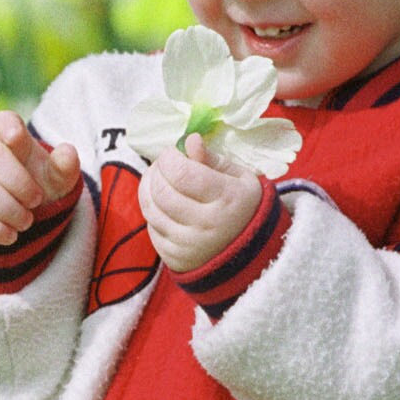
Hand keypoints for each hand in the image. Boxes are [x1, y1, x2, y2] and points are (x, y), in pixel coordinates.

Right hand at [0, 110, 80, 243]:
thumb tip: (68, 152)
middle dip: (19, 184)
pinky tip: (10, 235)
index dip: (8, 126)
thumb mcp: (55, 179)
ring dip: (9, 211)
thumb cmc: (37, 187)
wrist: (14, 216)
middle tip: (36, 202)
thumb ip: (64, 167)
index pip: (4, 121)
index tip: (15, 136)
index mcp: (10, 138)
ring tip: (26, 222)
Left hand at [138, 134, 261, 272]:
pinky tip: (165, 204)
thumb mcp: (239, 178)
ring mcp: (188, 245)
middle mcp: (206, 225)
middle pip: (161, 190)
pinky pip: (151, 227)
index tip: (174, 153)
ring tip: (161, 179)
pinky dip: (154, 211)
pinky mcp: (174, 258)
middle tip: (166, 165)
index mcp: (227, 199)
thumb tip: (189, 140)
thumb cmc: (244, 207)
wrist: (250, 253)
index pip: (181, 172)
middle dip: (157, 171)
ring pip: (151, 208)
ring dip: (149, 188)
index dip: (169, 157)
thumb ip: (212, 159)